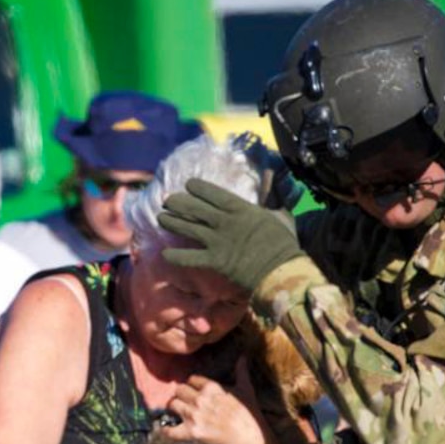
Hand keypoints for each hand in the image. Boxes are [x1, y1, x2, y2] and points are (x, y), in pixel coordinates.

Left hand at [159, 180, 301, 292]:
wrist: (281, 270)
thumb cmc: (284, 242)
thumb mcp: (280, 214)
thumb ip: (271, 195)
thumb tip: (269, 172)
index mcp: (241, 208)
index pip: (213, 193)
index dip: (198, 188)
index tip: (188, 185)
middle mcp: (225, 222)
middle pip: (195, 209)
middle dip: (178, 203)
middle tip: (167, 201)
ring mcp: (218, 241)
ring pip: (188, 229)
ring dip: (172, 223)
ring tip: (160, 218)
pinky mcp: (215, 261)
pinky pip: (190, 258)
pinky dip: (176, 257)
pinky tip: (164, 254)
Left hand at [164, 374, 264, 443]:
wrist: (248, 438)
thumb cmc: (249, 413)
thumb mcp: (246, 389)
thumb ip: (241, 372)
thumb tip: (243, 358)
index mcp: (212, 387)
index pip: (191, 379)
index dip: (192, 384)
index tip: (193, 390)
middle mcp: (201, 400)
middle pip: (179, 390)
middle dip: (182, 395)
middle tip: (185, 400)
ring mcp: (195, 416)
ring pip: (172, 405)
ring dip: (175, 408)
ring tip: (178, 411)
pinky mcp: (193, 432)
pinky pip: (172, 431)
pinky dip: (167, 430)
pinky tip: (166, 428)